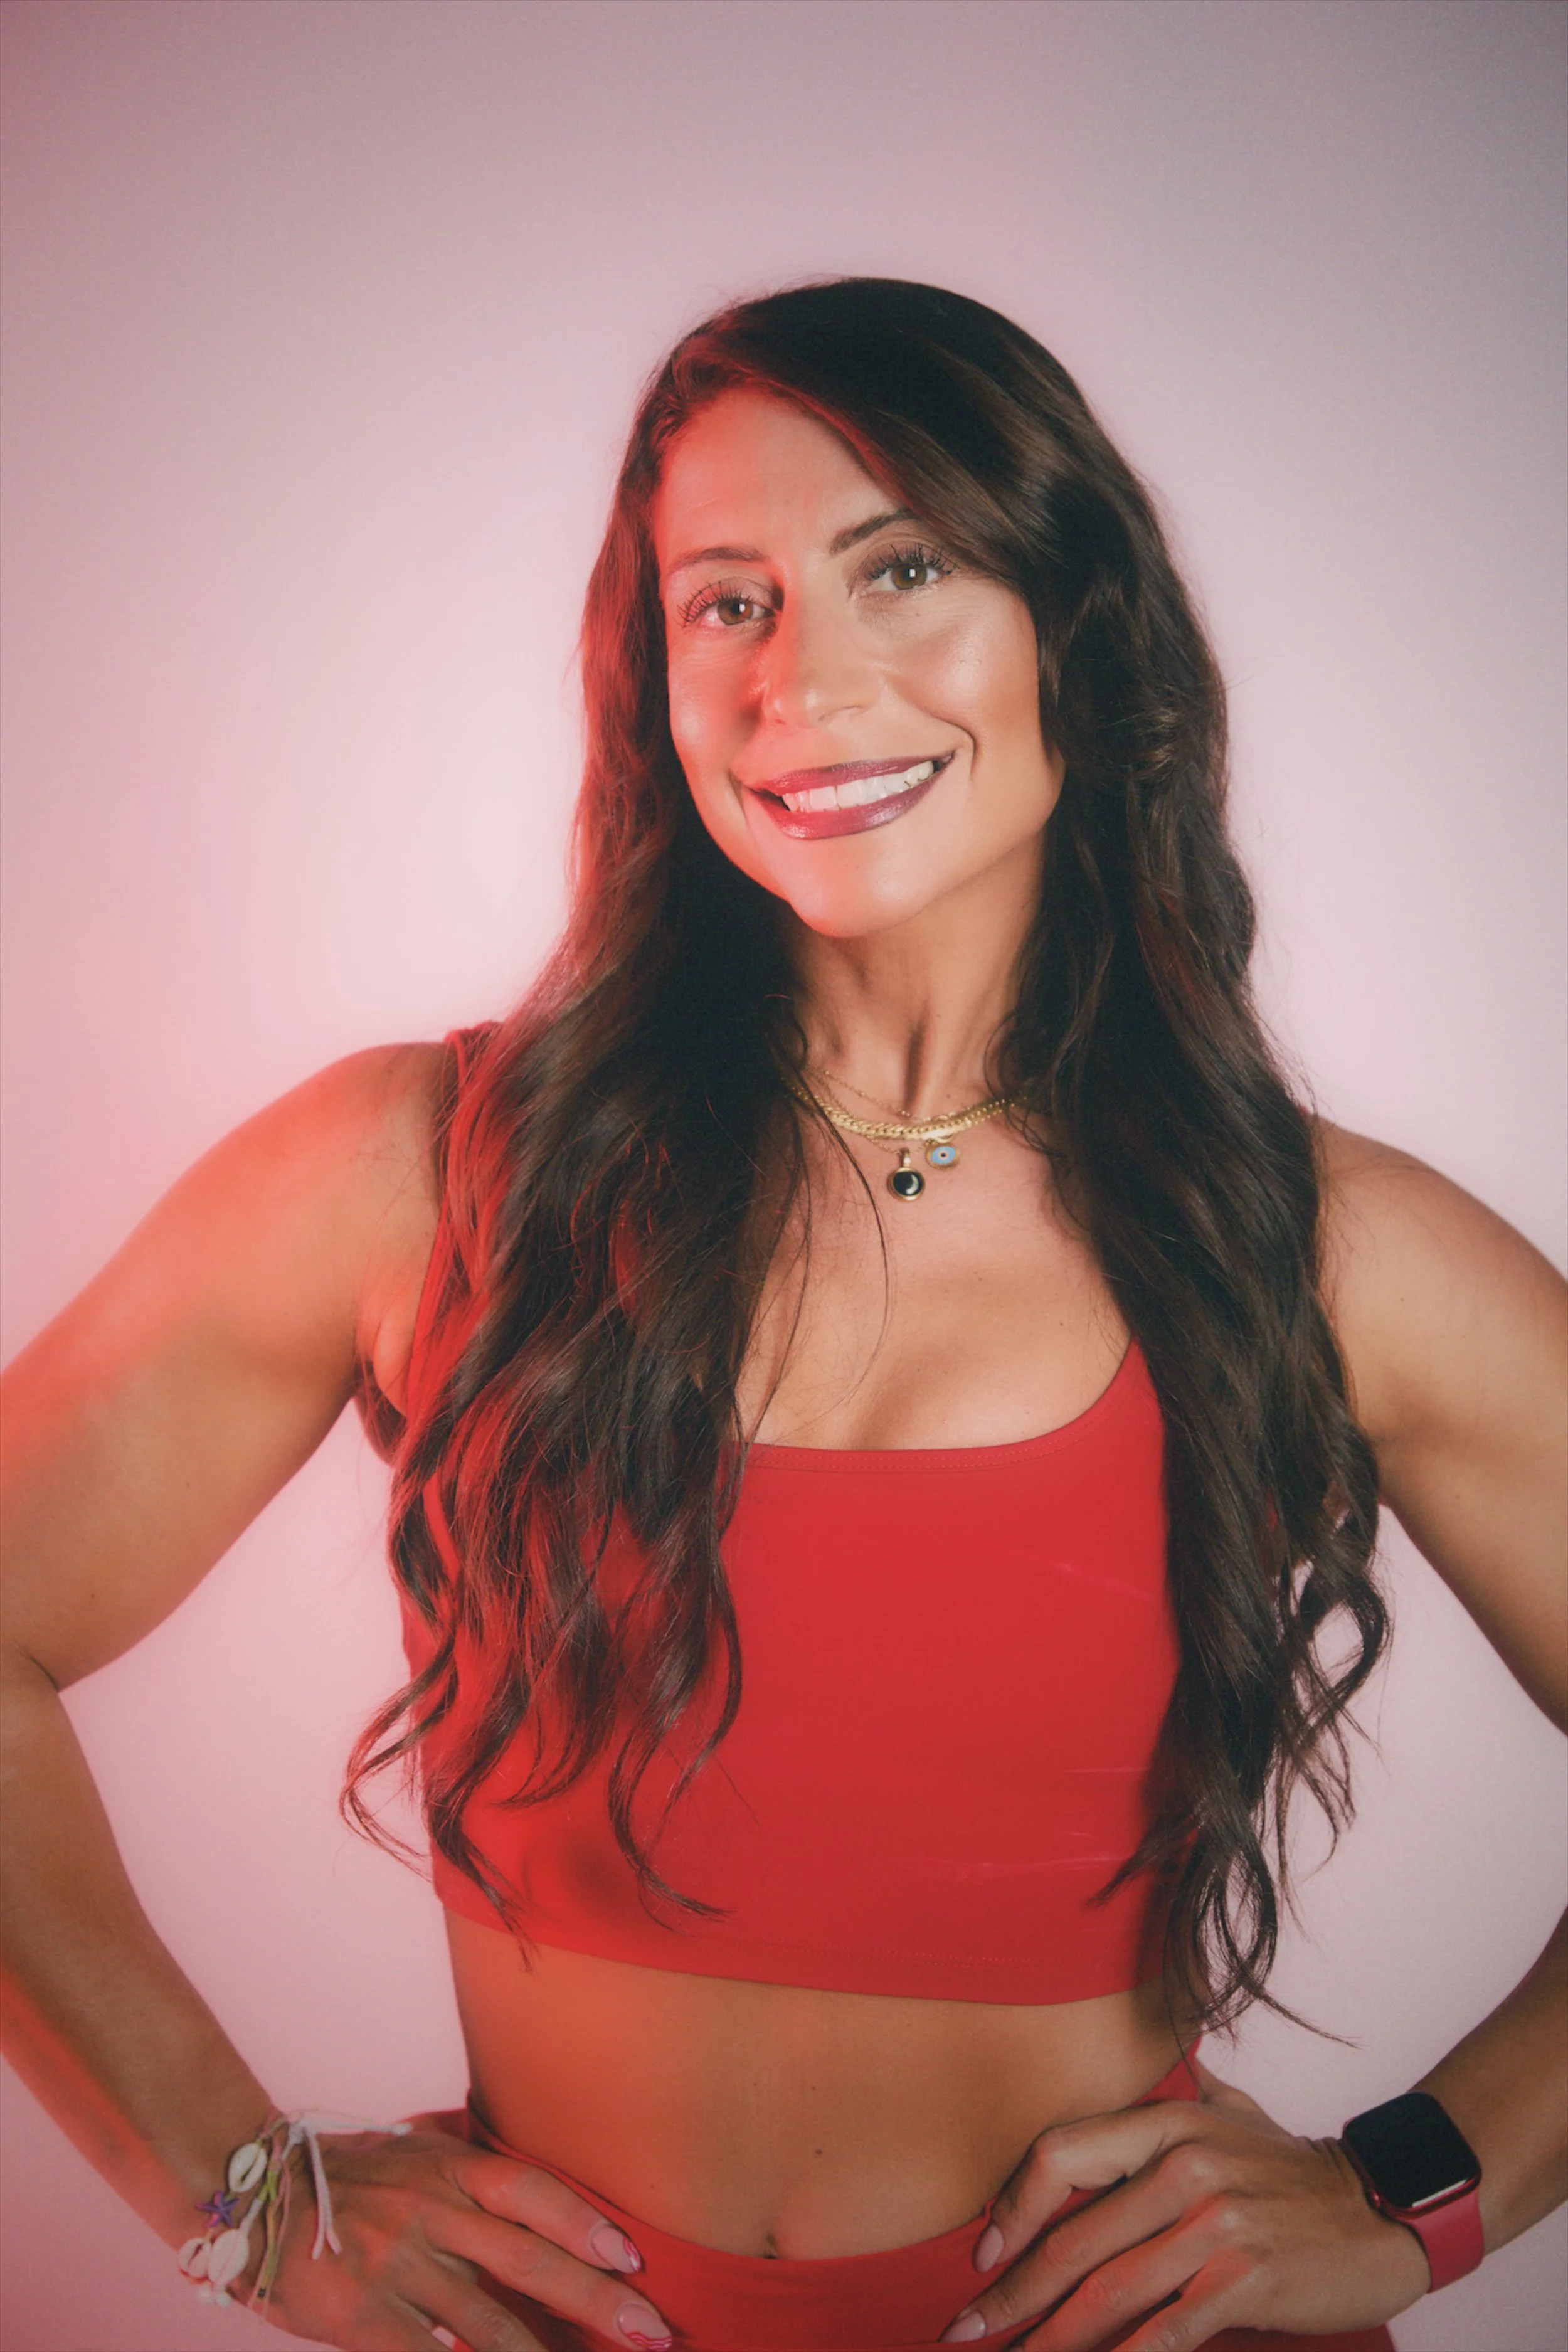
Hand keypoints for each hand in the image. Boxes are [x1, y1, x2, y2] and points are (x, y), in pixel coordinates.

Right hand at [239, 2112, 673, 2350]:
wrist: (249, 2190)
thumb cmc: (338, 2174)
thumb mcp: (407, 2149)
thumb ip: (459, 2159)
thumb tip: (509, 2156)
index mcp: (447, 2167)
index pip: (534, 2193)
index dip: (587, 2224)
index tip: (633, 2258)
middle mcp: (432, 2211)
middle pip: (531, 2260)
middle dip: (599, 2301)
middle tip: (654, 2332)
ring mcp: (398, 2265)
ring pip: (490, 2322)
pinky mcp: (363, 2316)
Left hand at [938, 2060, 1432, 2349]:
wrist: (1383, 2211)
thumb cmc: (1297, 2170)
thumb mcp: (1234, 2114)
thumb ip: (1185, 2091)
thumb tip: (1160, 2063)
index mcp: (1169, 2122)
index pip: (1061, 2155)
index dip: (1013, 2208)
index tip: (983, 2256)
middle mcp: (1184, 2167)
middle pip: (1075, 2237)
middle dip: (1013, 2292)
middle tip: (966, 2329)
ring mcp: (1214, 2226)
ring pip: (1110, 2291)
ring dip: (1054, 2337)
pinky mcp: (1243, 2281)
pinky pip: (1166, 2332)